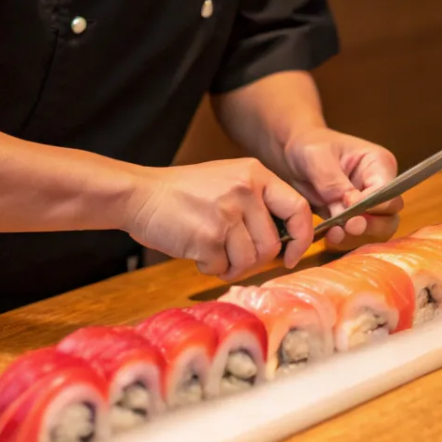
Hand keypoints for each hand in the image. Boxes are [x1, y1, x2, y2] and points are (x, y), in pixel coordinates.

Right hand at [124, 159, 312, 280]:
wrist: (140, 195)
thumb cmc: (185, 193)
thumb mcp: (229, 181)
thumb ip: (258, 204)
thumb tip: (287, 242)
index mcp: (255, 174)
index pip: (298, 209)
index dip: (301, 238)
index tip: (290, 256)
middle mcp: (245, 191)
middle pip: (271, 244)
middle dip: (254, 260)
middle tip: (232, 255)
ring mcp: (226, 214)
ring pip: (249, 260)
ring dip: (231, 265)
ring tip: (212, 251)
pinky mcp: (207, 237)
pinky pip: (222, 268)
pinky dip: (210, 267)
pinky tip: (196, 251)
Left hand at [282, 128, 401, 247]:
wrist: (292, 156)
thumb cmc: (308, 146)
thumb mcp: (317, 157)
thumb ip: (333, 180)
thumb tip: (350, 203)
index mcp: (379, 163)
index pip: (388, 192)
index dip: (372, 204)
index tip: (348, 205)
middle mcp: (379, 186)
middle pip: (389, 216)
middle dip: (369, 225)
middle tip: (347, 226)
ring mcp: (368, 205)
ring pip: (376, 231)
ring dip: (357, 237)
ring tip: (334, 234)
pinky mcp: (354, 219)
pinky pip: (358, 237)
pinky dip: (346, 240)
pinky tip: (329, 236)